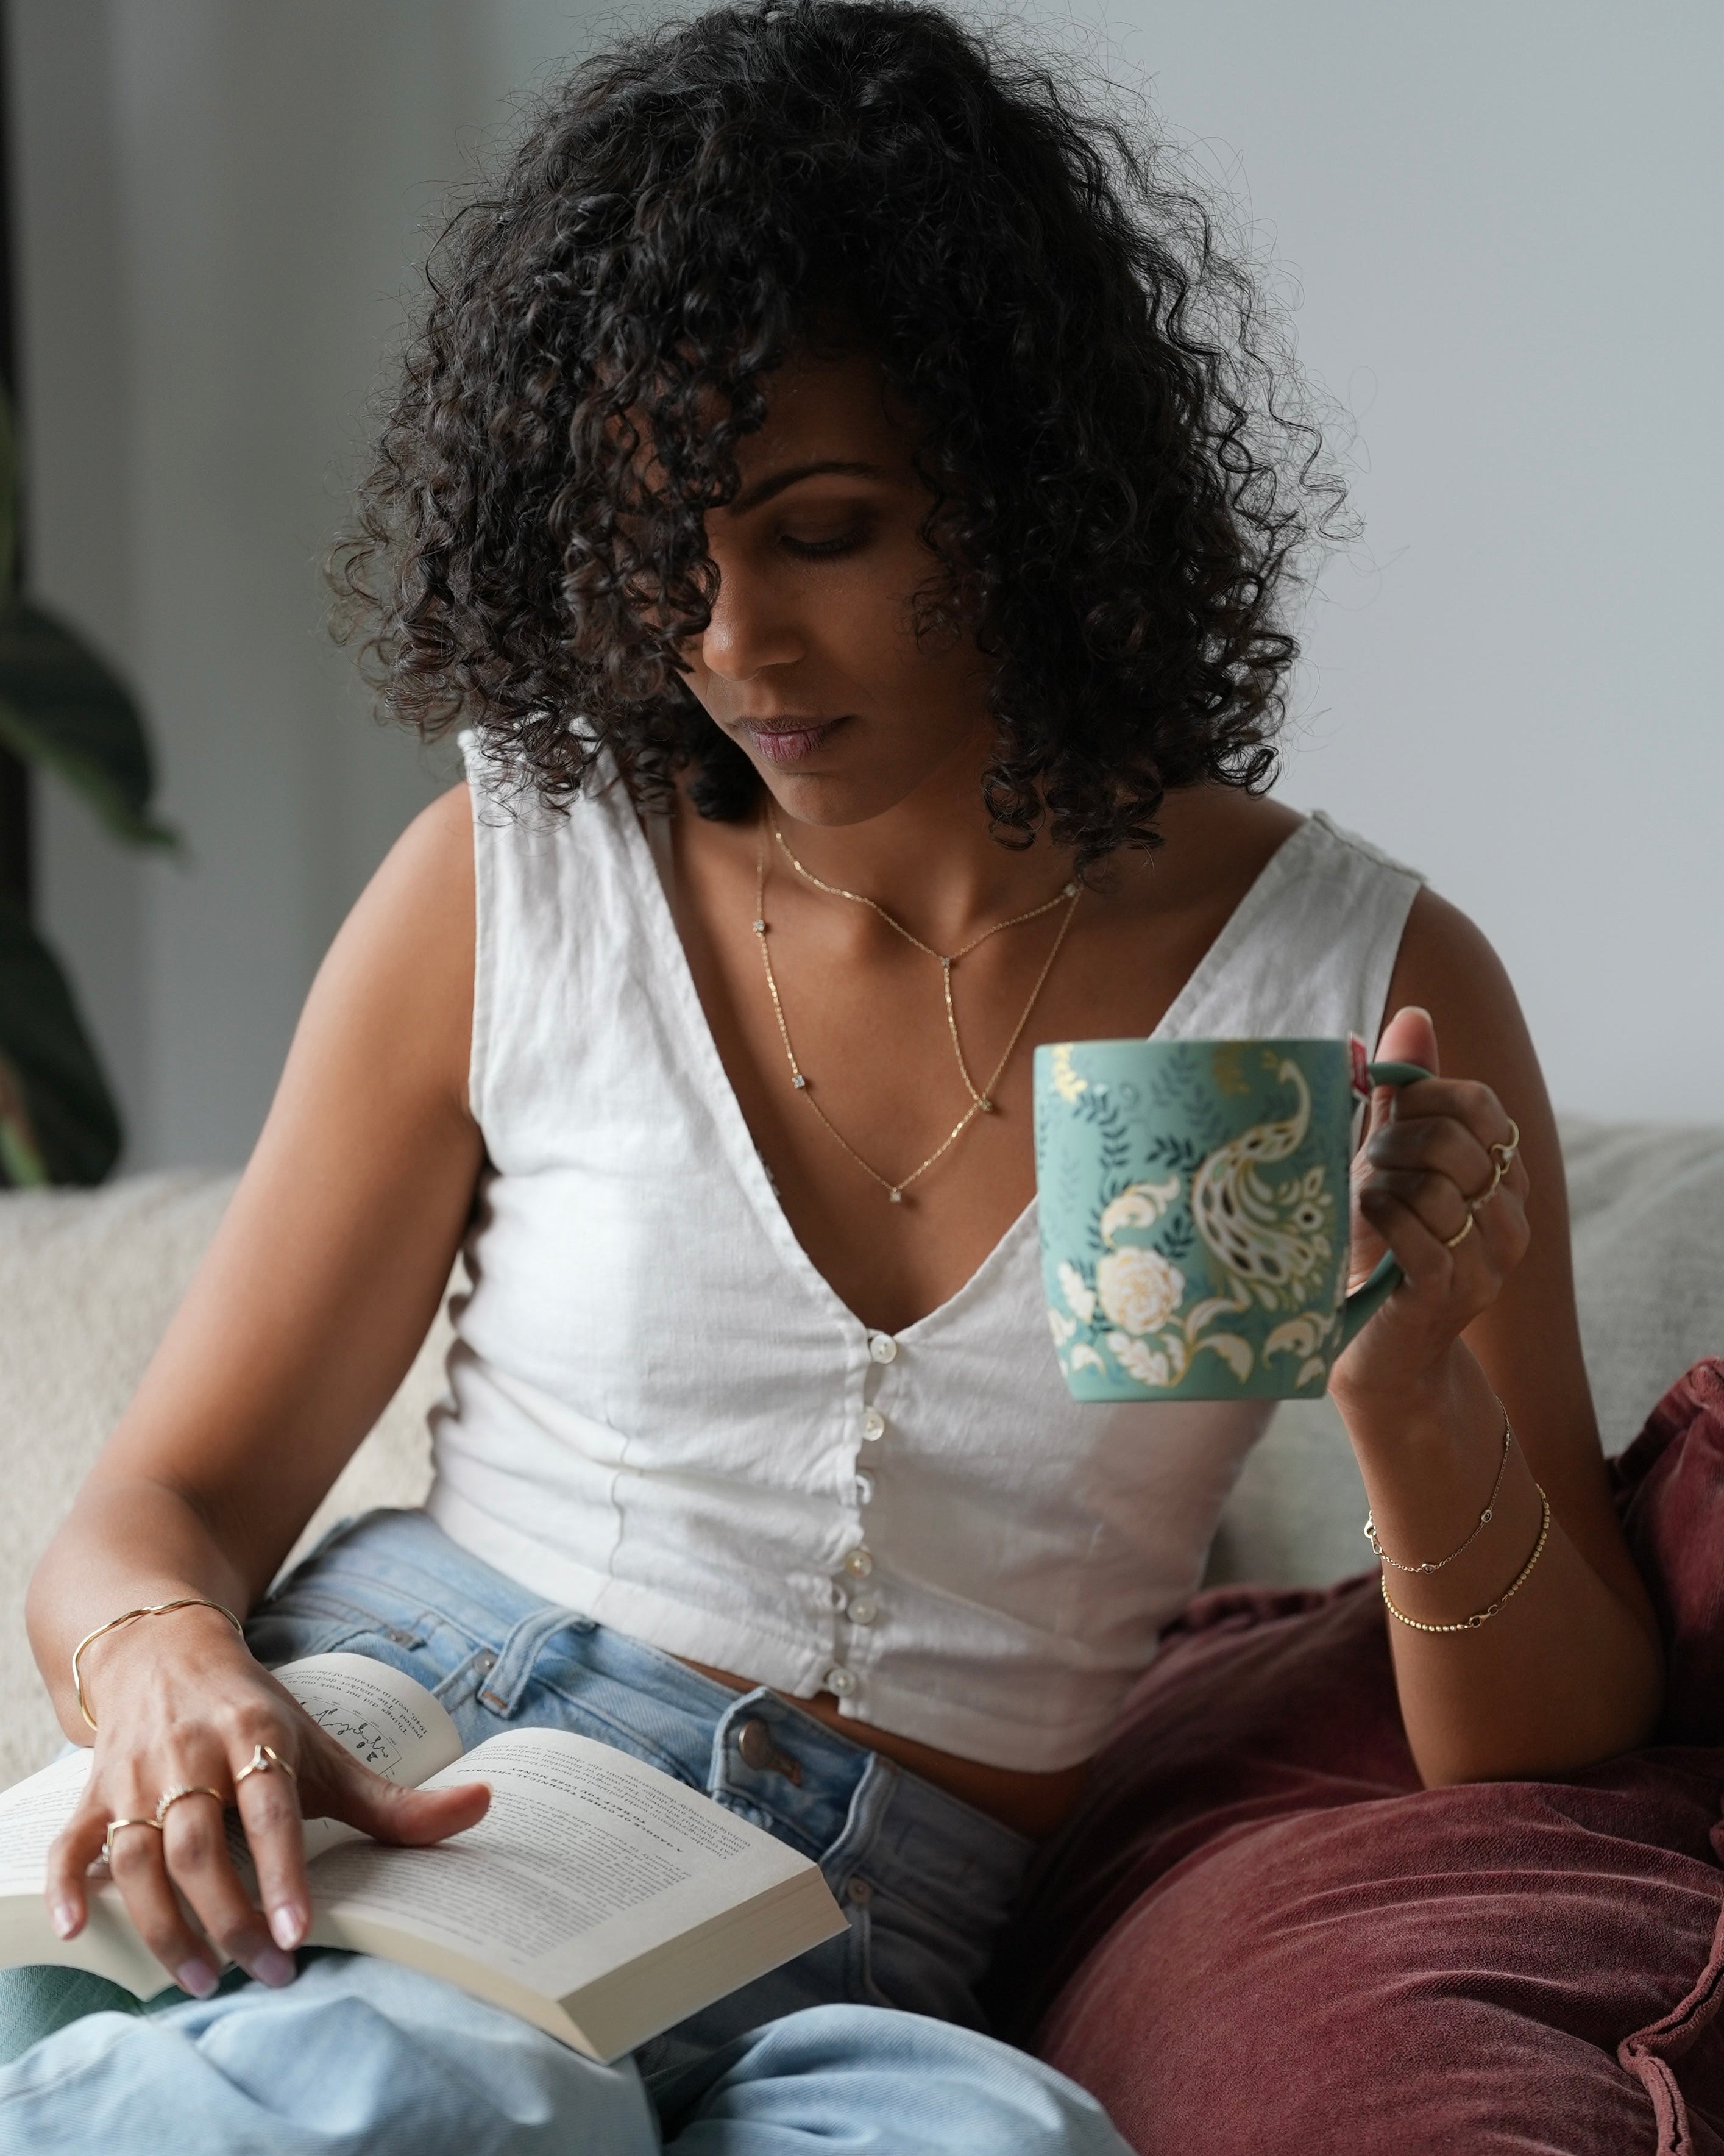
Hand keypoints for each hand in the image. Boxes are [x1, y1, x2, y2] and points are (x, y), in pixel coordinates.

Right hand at [45, 1607, 488, 1995]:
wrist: (165, 1650)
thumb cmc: (257, 1716)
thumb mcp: (325, 1748)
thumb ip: (394, 1798)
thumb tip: (484, 1806)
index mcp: (256, 1737)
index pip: (270, 1811)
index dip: (281, 1871)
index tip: (297, 1930)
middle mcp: (192, 1755)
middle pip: (200, 1845)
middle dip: (229, 1915)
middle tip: (265, 1971)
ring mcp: (137, 1776)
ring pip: (140, 1854)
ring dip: (164, 1921)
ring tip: (200, 1977)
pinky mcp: (94, 1793)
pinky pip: (72, 1842)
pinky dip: (70, 1885)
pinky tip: (84, 1929)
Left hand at [1331, 1004, 1529, 1405]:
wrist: (1371, 1345)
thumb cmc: (1374, 1241)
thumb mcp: (1387, 1159)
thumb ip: (1403, 1092)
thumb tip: (1413, 1015)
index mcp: (1502, 1176)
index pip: (1481, 1105)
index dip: (1423, 1100)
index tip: (1385, 1122)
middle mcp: (1509, 1217)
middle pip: (1456, 1141)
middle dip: (1394, 1144)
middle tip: (1365, 1170)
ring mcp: (1488, 1260)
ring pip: (1436, 1186)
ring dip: (1380, 1186)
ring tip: (1361, 1207)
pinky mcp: (1450, 1293)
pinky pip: (1419, 1233)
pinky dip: (1379, 1217)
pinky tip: (1360, 1223)